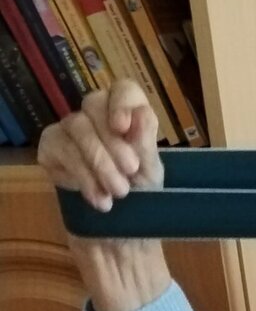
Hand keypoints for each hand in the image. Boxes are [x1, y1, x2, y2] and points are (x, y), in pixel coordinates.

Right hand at [37, 79, 163, 212]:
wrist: (119, 220)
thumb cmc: (140, 188)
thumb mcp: (151, 170)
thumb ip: (146, 142)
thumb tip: (141, 113)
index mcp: (125, 112)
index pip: (122, 89)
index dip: (121, 103)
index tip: (123, 127)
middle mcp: (95, 113)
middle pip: (94, 104)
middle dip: (113, 142)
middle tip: (130, 172)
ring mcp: (69, 127)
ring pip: (76, 126)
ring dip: (100, 163)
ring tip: (117, 191)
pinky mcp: (50, 146)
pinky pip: (61, 150)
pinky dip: (82, 176)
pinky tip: (97, 196)